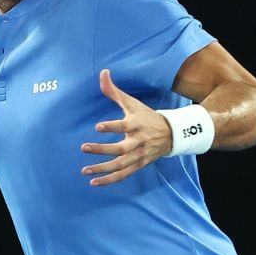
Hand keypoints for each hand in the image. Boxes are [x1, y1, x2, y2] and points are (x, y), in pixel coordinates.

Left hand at [80, 69, 170, 186]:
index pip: (124, 126)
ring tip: (84, 170)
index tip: (98, 126)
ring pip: (120, 165)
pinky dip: (109, 180)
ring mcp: (139, 155)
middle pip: (120, 149)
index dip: (112, 126)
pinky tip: (94, 182)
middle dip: (102, 150)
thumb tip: (102, 72)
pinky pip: (123, 175)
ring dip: (102, 169)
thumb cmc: (146, 116)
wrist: (171, 134)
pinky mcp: (139, 165)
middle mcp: (138, 141)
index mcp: (136, 124)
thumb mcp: (132, 103)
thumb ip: (114, 91)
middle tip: (84, 147)